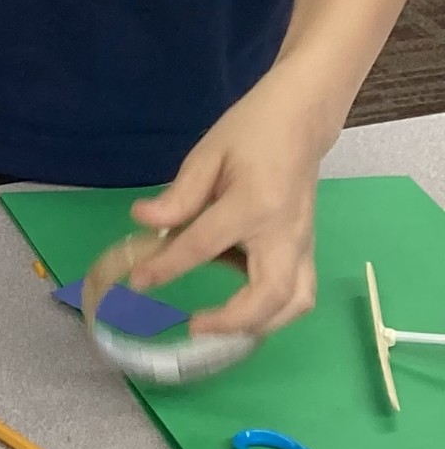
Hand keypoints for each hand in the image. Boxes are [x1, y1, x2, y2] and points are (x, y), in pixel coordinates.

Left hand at [127, 74, 332, 336]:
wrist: (300, 122)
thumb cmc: (250, 133)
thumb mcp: (207, 154)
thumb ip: (179, 195)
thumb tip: (143, 221)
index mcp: (252, 204)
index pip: (203, 245)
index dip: (167, 266)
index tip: (138, 281)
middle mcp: (284, 233)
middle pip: (269, 295)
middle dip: (232, 321)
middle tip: (193, 327)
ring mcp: (303, 244)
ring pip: (294, 303)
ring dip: (260, 325)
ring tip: (221, 326)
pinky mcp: (309, 249)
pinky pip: (300, 293)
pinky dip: (276, 311)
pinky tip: (244, 305)